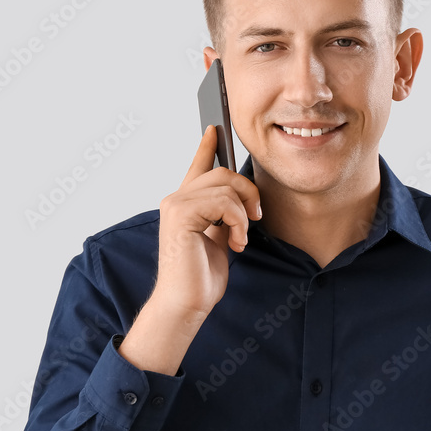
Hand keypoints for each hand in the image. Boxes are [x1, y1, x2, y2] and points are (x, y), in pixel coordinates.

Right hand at [120, 125, 260, 373]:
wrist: (187, 302)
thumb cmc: (201, 277)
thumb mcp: (219, 238)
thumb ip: (224, 215)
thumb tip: (239, 199)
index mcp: (185, 204)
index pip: (197, 166)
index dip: (207, 146)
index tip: (215, 128)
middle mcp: (176, 199)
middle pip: (223, 173)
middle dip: (248, 192)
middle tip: (255, 217)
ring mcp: (176, 205)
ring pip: (226, 186)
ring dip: (244, 213)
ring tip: (241, 237)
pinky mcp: (180, 214)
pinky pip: (224, 202)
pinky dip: (238, 222)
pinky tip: (236, 242)